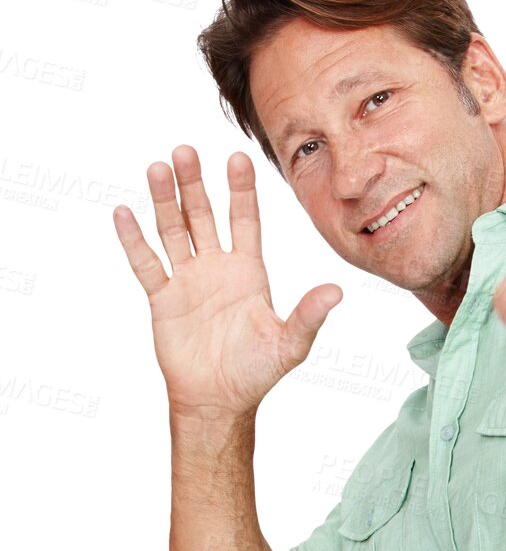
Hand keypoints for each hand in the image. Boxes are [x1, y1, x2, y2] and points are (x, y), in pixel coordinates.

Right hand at [114, 145, 341, 417]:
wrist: (219, 400)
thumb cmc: (257, 372)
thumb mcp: (290, 344)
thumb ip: (309, 315)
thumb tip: (337, 291)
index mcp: (249, 271)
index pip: (245, 220)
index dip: (241, 190)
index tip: (237, 158)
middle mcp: (217, 267)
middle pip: (203, 215)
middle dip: (195, 184)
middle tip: (185, 150)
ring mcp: (188, 280)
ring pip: (173, 230)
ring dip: (164, 200)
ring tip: (157, 168)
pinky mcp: (163, 298)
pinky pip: (146, 264)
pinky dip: (134, 240)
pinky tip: (123, 212)